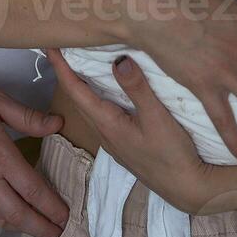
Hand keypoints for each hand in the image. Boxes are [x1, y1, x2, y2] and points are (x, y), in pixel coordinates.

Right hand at [0, 70, 69, 236]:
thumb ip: (28, 117)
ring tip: (33, 224)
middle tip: (57, 234)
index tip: (66, 216)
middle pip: (17, 214)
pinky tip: (2, 210)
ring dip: (18, 224)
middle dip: (41, 228)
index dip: (53, 207)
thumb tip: (56, 125)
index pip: (33, 190)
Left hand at [45, 49, 220, 215]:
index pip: (76, 90)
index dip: (61, 67)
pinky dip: (100, 96)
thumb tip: (118, 60)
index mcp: (107, 123)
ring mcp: (115, 140)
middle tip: (62, 47)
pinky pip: (105, 113)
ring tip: (81, 63)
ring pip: (91, 106)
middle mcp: (105, 132)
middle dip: (68, 72)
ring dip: (83, 84)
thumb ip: (138, 89)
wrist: (187, 190)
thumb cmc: (173, 155)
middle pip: (79, 97)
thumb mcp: (157, 118)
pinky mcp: (127, 143)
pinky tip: (109, 90)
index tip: (48, 46)